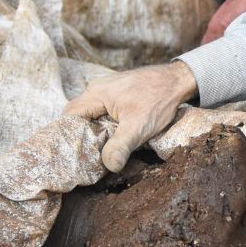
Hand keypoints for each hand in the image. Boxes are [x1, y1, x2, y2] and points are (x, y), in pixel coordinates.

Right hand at [62, 61, 197, 171]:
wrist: (177, 80)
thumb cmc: (158, 100)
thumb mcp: (138, 127)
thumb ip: (120, 146)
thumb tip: (109, 166)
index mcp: (95, 93)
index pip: (68, 116)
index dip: (67, 136)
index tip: (74, 153)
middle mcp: (96, 89)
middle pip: (76, 115)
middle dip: (79, 135)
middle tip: (86, 155)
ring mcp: (106, 89)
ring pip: (89, 113)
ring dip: (92, 130)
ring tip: (98, 149)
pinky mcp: (116, 93)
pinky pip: (100, 110)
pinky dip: (102, 123)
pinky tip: (111, 136)